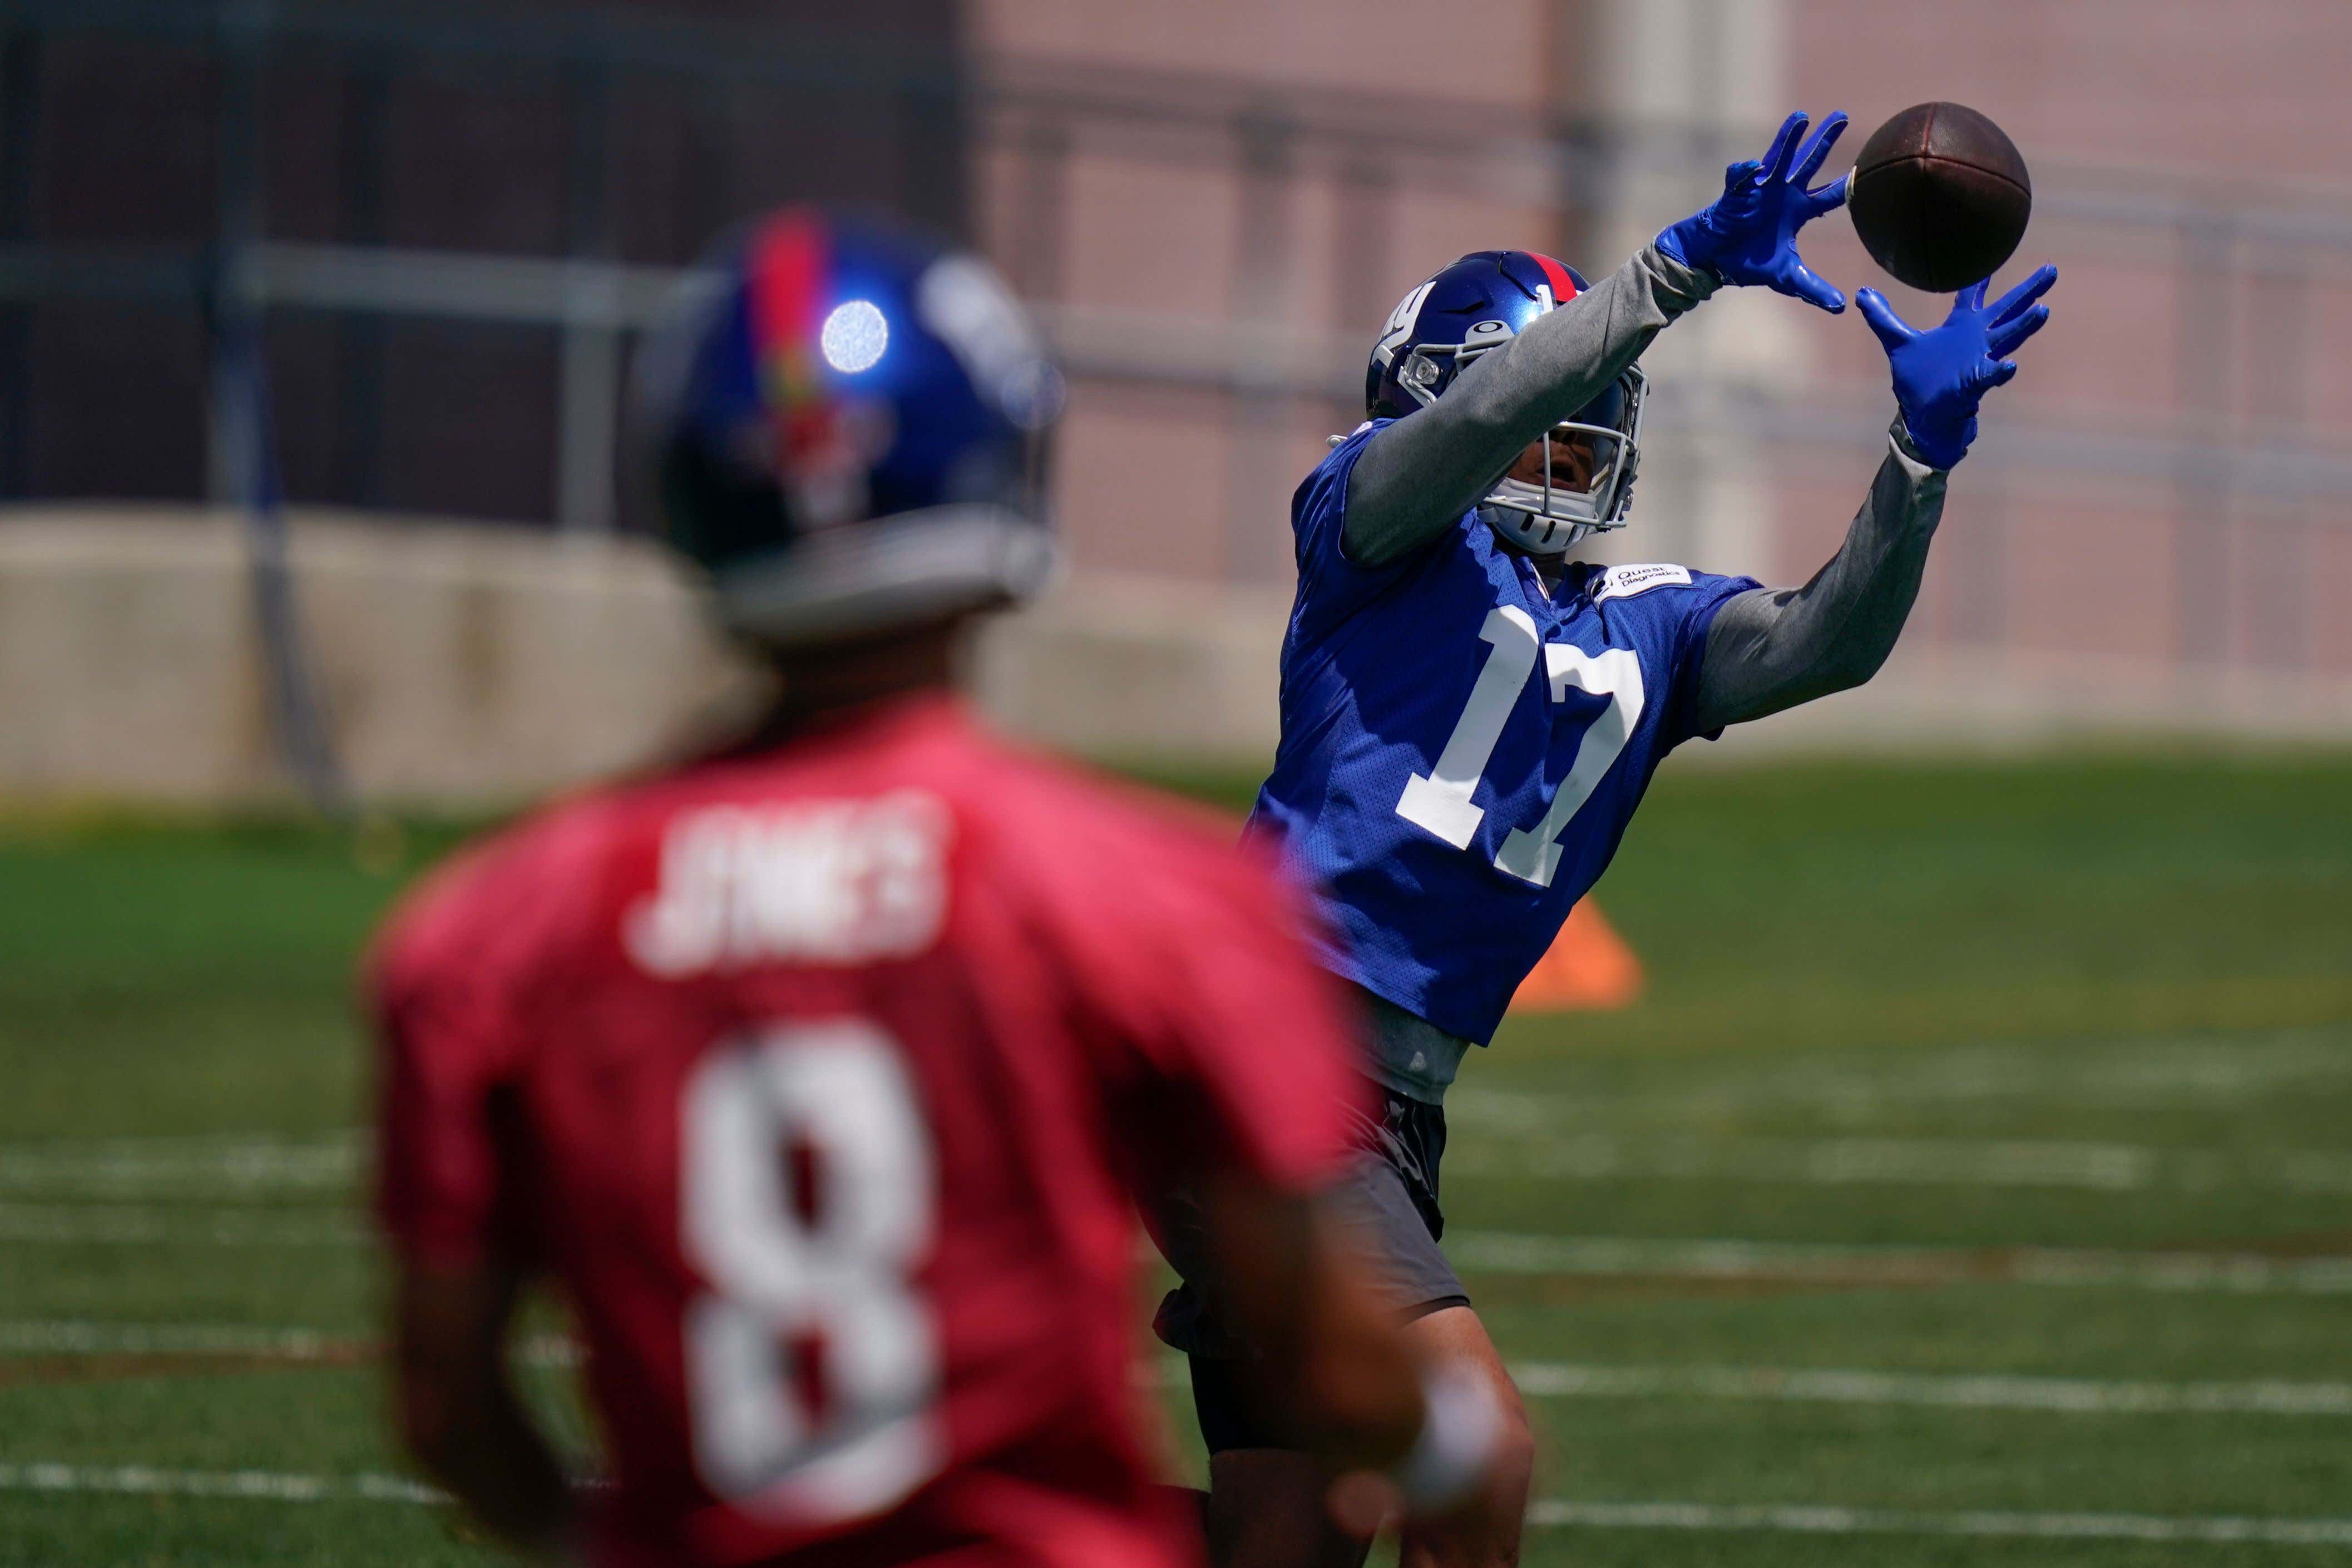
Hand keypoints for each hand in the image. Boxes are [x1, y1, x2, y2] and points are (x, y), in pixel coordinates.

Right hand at [1657, 110, 1851, 313]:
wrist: (1712, 260)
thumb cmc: (1748, 263)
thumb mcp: (1786, 278)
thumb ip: (1812, 288)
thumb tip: (1840, 306)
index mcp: (1799, 211)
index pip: (1830, 195)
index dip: (1848, 185)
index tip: (1867, 172)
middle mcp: (1784, 194)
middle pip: (1810, 163)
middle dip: (1826, 140)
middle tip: (1844, 116)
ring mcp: (1761, 189)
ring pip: (1779, 157)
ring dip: (1789, 138)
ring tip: (1802, 117)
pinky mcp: (1737, 191)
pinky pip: (1740, 178)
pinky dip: (1742, 173)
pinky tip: (1747, 170)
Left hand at [1856, 266, 2057, 469]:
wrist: (1924, 415)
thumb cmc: (1918, 380)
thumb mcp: (1896, 344)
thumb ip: (1882, 319)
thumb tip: (1862, 293)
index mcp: (1960, 327)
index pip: (1972, 296)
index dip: (1980, 277)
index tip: (1991, 254)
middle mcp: (1976, 340)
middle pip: (2007, 310)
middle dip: (2029, 291)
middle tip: (2052, 270)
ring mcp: (1979, 361)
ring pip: (2007, 338)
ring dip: (2024, 326)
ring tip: (2043, 311)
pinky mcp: (1974, 385)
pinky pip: (1990, 376)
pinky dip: (2000, 371)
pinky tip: (2010, 365)